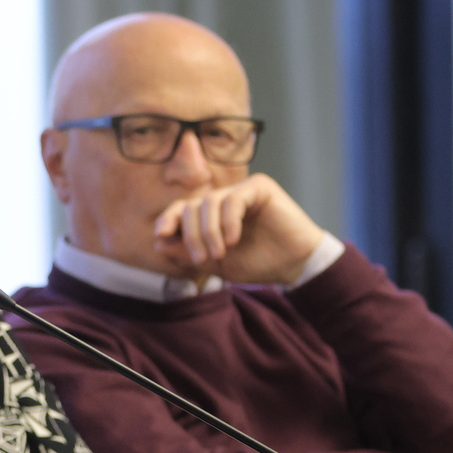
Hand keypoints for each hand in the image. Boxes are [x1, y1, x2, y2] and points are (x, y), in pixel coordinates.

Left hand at [152, 173, 324, 285]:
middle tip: (202, 258)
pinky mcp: (259, 187)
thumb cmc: (257, 264)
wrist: (294, 265)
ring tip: (220, 253)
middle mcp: (224, 199)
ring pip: (209, 202)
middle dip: (192, 235)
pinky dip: (228, 222)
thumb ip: (188, 253)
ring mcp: (241, 191)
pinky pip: (233, 199)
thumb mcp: (216, 264)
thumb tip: (158, 242)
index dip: (168, 219)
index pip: (182, 210)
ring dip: (209, 231)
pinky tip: (233, 240)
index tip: (161, 234)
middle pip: (192, 206)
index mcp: (211, 215)